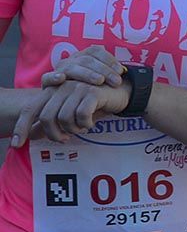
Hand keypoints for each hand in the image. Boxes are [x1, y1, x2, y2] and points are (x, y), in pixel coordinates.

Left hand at [10, 79, 130, 147]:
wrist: (123, 92)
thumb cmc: (95, 103)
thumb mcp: (71, 112)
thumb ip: (52, 121)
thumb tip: (32, 135)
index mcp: (53, 89)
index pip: (31, 108)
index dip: (21, 126)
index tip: (17, 145)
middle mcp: (62, 85)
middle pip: (46, 117)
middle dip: (54, 134)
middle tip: (65, 140)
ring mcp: (77, 87)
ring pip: (63, 118)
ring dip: (73, 129)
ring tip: (82, 128)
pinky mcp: (92, 91)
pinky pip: (81, 116)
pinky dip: (86, 124)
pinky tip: (92, 123)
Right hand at [41, 46, 124, 88]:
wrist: (66, 108)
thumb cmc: (90, 95)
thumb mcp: (100, 84)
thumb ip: (108, 76)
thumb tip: (124, 71)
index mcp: (83, 57)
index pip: (96, 51)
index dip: (109, 59)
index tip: (121, 71)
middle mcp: (70, 61)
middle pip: (87, 59)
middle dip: (104, 69)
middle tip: (116, 81)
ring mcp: (58, 70)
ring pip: (72, 67)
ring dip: (87, 74)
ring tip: (100, 81)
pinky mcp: (46, 83)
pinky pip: (46, 78)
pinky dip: (53, 77)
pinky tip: (61, 78)